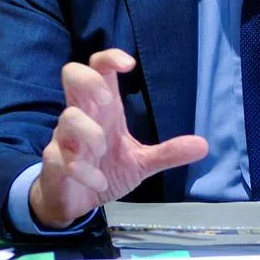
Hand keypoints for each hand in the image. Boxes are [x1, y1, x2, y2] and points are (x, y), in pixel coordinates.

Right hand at [29, 49, 207, 228]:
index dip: (110, 58)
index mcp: (102, 109)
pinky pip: (59, 157)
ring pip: (66, 117)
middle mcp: (82, 116)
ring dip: (87, 131)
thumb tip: (204, 145)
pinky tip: (100, 182)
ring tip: (102, 149)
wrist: (75, 202)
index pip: (99, 68)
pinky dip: (82, 170)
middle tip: (108, 102)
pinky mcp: (54, 162)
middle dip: (88, 80)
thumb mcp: (140, 162)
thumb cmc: (104, 170)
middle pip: (71, 74)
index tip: (129, 65)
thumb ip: (168, 152)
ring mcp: (65, 138)